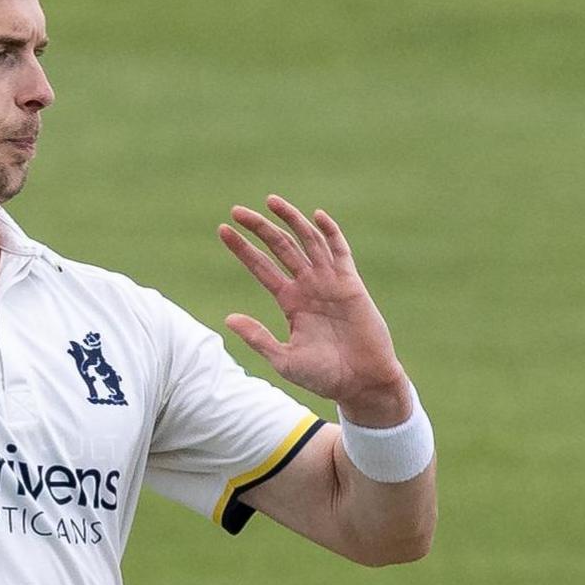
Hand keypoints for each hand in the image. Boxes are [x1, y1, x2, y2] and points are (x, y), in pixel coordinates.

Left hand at [218, 195, 409, 425]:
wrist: (361, 383)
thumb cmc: (324, 376)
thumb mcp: (283, 358)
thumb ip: (257, 337)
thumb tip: (228, 318)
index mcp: (290, 301)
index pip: (261, 266)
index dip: (242, 248)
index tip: (222, 230)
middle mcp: (308, 286)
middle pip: (280, 247)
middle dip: (260, 228)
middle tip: (237, 211)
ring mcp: (329, 282)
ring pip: (307, 241)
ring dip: (291, 220)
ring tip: (270, 201)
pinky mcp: (351, 284)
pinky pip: (340, 252)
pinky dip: (330, 232)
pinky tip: (317, 216)